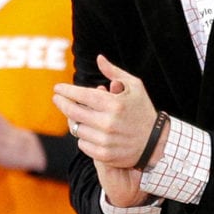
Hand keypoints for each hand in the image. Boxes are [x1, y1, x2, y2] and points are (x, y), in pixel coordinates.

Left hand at [54, 54, 161, 170]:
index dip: (66, 91)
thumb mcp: (135, 87)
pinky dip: (83, 137)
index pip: (81, 95)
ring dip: (75, 121)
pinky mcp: (104, 155)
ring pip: (76, 129)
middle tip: (57, 98)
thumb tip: (99, 58)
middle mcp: (107, 123)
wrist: (156, 142)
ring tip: (79, 116)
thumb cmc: (142, 110)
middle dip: (61, 103)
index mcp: (113, 104)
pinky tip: (89, 131)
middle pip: (73, 112)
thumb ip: (114, 72)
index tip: (57, 88)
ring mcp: (105, 140)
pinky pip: (82, 144)